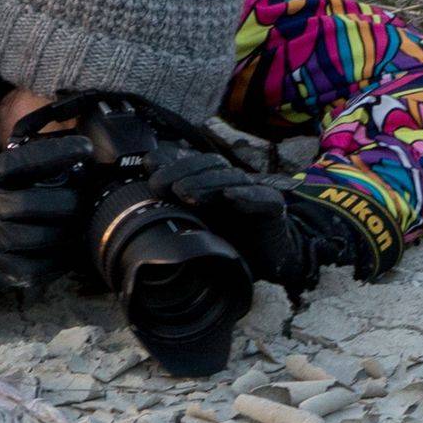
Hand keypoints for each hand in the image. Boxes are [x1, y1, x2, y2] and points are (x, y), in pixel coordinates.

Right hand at [0, 135, 92, 337]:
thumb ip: (0, 182)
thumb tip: (47, 169)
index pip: (25, 161)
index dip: (58, 152)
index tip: (85, 147)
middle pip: (48, 202)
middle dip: (74, 200)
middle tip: (85, 198)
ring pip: (54, 235)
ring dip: (72, 231)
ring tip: (79, 225)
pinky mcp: (5, 275)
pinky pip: (47, 266)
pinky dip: (62, 259)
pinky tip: (65, 252)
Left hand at [145, 147, 356, 292]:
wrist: (271, 260)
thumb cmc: (232, 240)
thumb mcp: (197, 222)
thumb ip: (175, 199)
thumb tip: (148, 173)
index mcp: (213, 183)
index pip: (193, 162)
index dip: (172, 163)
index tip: (150, 173)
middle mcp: (233, 182)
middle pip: (209, 165)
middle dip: (183, 172)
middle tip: (162, 186)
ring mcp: (254, 192)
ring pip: (231, 179)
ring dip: (207, 183)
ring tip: (185, 193)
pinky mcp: (273, 207)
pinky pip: (262, 197)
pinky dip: (247, 195)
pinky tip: (230, 198)